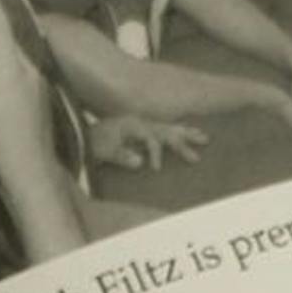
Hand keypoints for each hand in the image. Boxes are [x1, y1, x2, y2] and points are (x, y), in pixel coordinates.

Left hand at [92, 114, 207, 170]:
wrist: (86, 136)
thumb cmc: (94, 143)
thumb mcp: (103, 151)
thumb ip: (121, 156)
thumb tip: (140, 163)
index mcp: (133, 125)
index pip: (151, 138)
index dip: (156, 153)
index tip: (156, 170)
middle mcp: (141, 122)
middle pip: (166, 130)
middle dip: (183, 141)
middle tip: (199, 154)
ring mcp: (144, 125)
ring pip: (169, 128)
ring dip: (186, 133)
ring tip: (204, 138)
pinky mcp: (144, 130)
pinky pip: (165, 130)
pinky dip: (179, 131)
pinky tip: (189, 132)